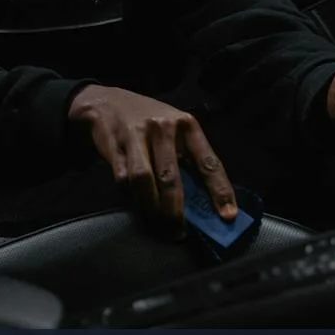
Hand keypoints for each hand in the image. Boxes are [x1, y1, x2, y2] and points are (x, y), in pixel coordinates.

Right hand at [68, 85, 235, 235]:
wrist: (107, 102)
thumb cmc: (151, 122)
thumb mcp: (174, 131)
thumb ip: (188, 158)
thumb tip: (202, 202)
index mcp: (187, 125)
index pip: (208, 162)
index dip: (220, 191)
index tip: (227, 216)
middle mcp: (164, 128)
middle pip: (171, 177)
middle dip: (175, 211)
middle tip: (178, 233)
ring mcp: (137, 135)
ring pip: (144, 180)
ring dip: (151, 207)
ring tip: (157, 224)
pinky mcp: (114, 145)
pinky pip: (122, 179)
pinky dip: (130, 196)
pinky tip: (137, 204)